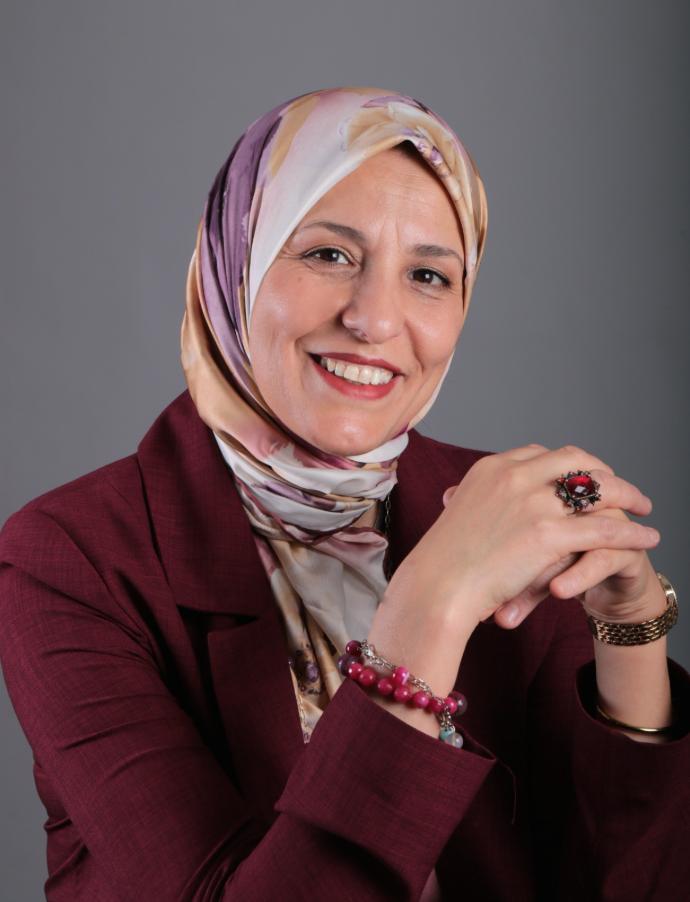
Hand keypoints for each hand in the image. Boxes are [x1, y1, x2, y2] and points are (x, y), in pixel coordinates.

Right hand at [395, 443, 658, 636]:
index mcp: (492, 467)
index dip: (570, 465)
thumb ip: (469, 500)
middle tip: (619, 487)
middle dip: (603, 471)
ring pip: (599, 489)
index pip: (542, 454)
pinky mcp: (548, 533)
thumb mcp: (456, 515)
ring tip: (643, 506)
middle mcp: (514, 475)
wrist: (436, 587)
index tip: (583, 476)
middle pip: (575, 460)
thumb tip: (460, 497)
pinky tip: (647, 537)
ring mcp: (533, 501)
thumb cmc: (441, 562)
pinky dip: (631, 531)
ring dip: (628, 495)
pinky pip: (605, 528)